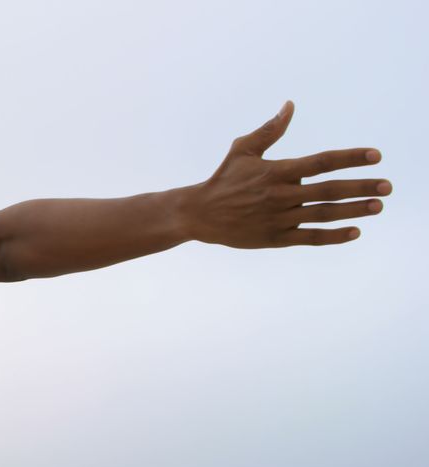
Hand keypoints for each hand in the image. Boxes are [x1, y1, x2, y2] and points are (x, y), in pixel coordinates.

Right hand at [181, 101, 389, 247]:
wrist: (200, 213)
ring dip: (353, 210)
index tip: (376, 155)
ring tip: (378, 205)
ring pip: (324, 214)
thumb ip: (271, 129)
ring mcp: (279, 218)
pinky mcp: (275, 238)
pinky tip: (355, 231)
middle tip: (387, 186)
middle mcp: (281, 195)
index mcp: (276, 171)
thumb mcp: (243, 149)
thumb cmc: (224, 178)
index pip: (321, 162)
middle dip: (361, 186)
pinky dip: (334, 235)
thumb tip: (290, 105)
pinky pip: (310, 237)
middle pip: (329, 190)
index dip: (350, 157)